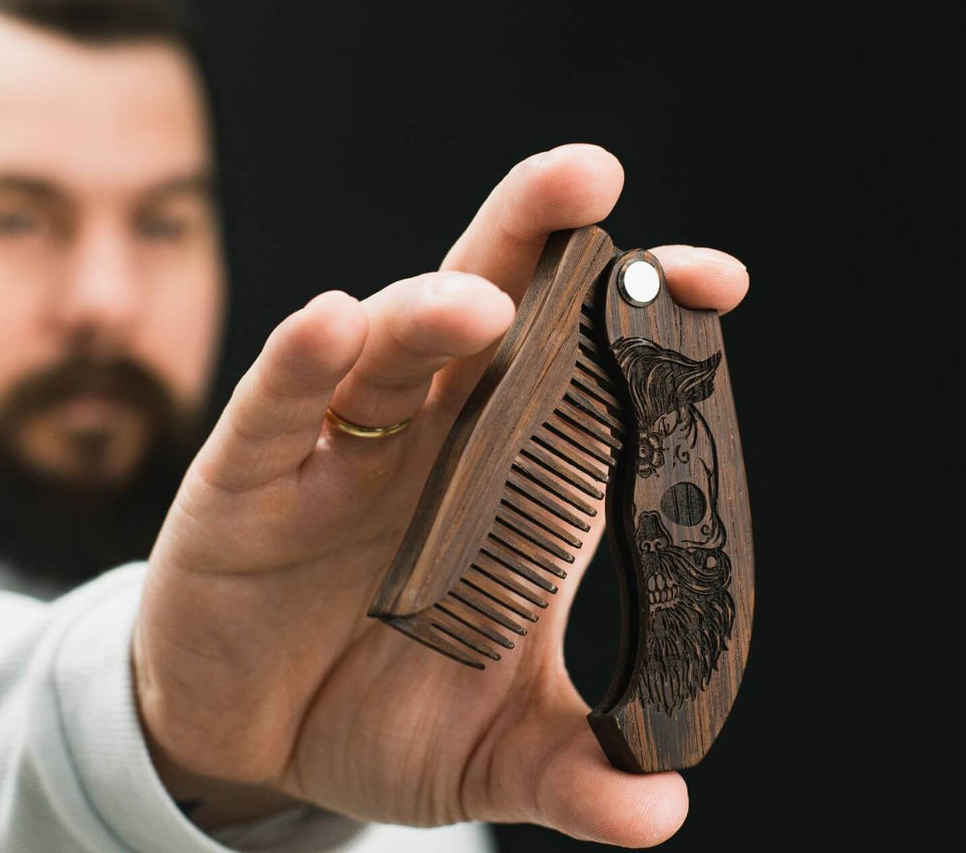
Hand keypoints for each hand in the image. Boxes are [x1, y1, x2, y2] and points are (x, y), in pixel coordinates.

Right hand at [132, 144, 749, 845]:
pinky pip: (280, 406)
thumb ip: (572, 770)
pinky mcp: (250, 476)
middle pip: (490, 304)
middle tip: (592, 176)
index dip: (645, 320)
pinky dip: (305, 363)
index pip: (586, 369)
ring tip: (477, 305)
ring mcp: (343, 448)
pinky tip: (333, 325)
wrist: (255, 735)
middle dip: (536, 236)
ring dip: (429, 312)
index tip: (714, 282)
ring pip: (390, 349)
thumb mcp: (488, 749)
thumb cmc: (384, 706)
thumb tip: (663, 813)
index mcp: (512, 477)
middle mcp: (436, 436)